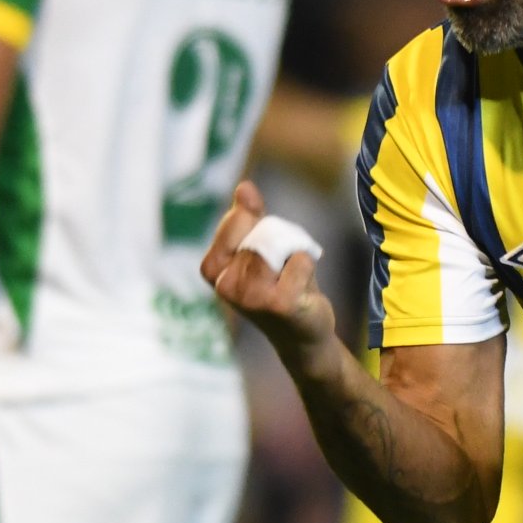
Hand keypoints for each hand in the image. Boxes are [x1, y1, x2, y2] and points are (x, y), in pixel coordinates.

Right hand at [202, 181, 337, 360]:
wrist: (302, 335)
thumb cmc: (280, 287)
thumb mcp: (260, 249)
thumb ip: (250, 218)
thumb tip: (244, 187)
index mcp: (213, 269)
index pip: (237, 220)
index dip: (261, 226)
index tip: (266, 251)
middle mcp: (226, 285)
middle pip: (262, 234)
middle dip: (281, 244)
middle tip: (284, 269)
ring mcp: (251, 296)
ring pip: (280, 246)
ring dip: (294, 256)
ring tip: (293, 278)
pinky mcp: (279, 303)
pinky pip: (300, 260)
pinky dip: (308, 267)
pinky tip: (303, 290)